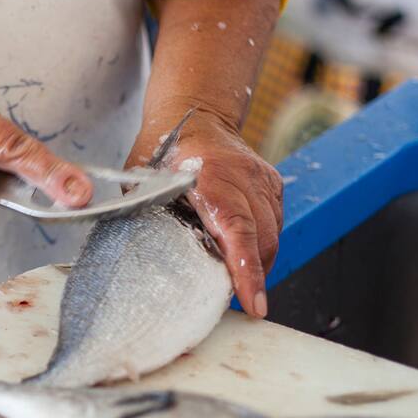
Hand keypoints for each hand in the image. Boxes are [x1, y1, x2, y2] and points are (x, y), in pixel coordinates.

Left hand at [125, 107, 282, 317]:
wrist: (192, 114)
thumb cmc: (161, 152)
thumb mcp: (142, 186)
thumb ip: (149, 222)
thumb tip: (147, 267)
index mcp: (210, 177)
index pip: (237, 231)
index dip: (246, 271)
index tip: (254, 303)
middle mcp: (243, 176)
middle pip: (262, 240)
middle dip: (254, 277)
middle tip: (238, 303)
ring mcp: (261, 178)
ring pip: (273, 235)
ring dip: (259, 262)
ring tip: (239, 281)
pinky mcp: (272, 182)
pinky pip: (275, 222)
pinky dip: (262, 244)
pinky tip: (244, 252)